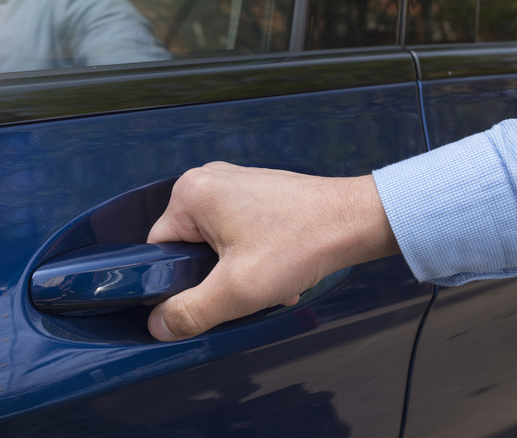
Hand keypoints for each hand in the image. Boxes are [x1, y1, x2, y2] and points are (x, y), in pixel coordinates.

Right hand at [146, 162, 398, 340]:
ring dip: (240, 273)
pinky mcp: (259, 193)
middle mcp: (209, 181)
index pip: (157, 249)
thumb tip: (157, 325)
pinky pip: (240, 234)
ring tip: (271, 282)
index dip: (175, 283)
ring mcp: (236, 184)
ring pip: (217, 246)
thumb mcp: (237, 290)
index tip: (205, 298)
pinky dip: (257, 258)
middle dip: (215, 279)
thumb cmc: (301, 244)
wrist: (359, 220)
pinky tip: (283, 272)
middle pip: (189, 249)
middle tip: (245, 291)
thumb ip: (190, 312)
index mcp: (191, 194)